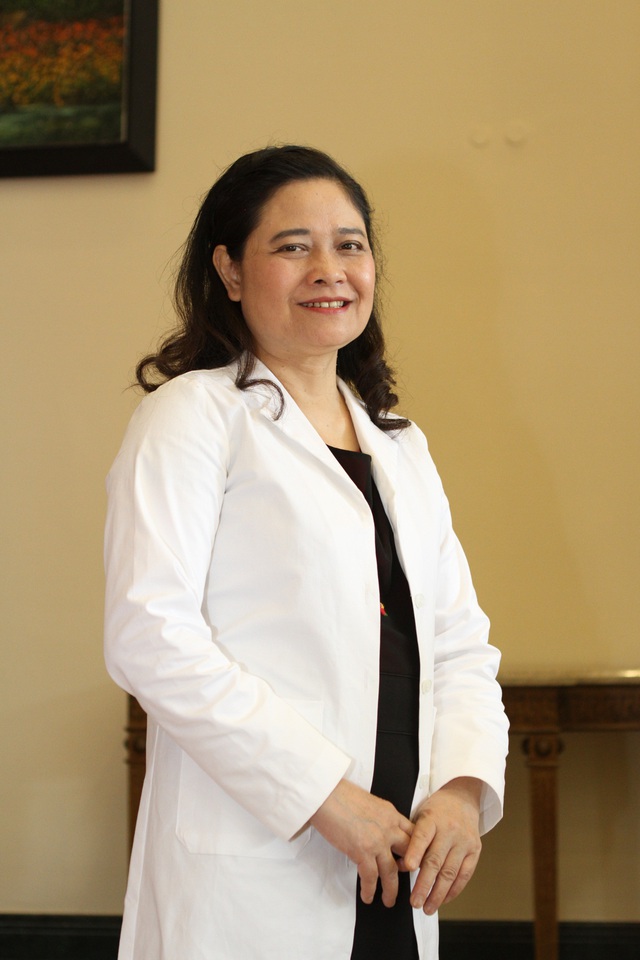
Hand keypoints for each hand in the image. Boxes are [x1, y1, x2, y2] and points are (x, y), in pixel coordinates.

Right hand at [309, 779, 413, 906]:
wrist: (325, 794)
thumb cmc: (340, 794)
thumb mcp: (369, 802)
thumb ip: (379, 817)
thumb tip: (377, 830)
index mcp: (391, 813)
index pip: (413, 834)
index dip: (416, 850)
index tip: (414, 861)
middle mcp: (389, 827)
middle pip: (409, 854)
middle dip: (409, 872)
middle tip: (406, 882)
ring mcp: (377, 841)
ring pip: (392, 872)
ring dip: (391, 889)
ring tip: (389, 900)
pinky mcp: (362, 851)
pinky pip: (370, 877)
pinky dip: (370, 889)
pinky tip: (367, 896)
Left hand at [400, 777, 482, 914]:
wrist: (463, 798)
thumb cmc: (436, 811)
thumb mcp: (419, 817)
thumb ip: (410, 840)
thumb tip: (401, 866)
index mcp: (432, 818)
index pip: (422, 836)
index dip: (415, 852)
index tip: (408, 867)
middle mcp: (450, 830)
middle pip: (436, 860)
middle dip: (424, 884)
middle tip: (414, 902)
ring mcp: (464, 841)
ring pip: (450, 872)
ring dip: (438, 893)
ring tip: (427, 907)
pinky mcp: (475, 850)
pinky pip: (464, 875)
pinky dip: (453, 890)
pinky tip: (443, 900)